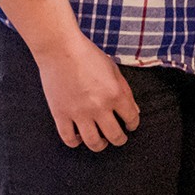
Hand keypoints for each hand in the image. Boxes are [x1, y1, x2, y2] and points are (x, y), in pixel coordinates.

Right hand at [33, 31, 139, 150]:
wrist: (61, 49)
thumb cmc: (88, 55)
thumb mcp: (113, 69)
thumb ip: (125, 91)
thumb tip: (133, 111)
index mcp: (116, 93)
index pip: (131, 119)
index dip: (133, 125)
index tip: (130, 126)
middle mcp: (99, 106)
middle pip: (114, 135)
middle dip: (120, 140)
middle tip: (119, 139)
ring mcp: (79, 113)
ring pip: (93, 142)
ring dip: (100, 145)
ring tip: (101, 142)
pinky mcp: (60, 115)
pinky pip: (69, 139)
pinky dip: (76, 142)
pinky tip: (80, 137)